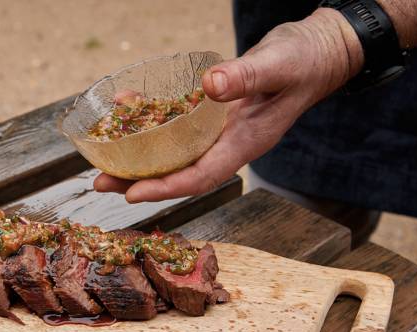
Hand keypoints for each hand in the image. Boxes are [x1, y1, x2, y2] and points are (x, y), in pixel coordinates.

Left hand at [94, 8, 363, 201]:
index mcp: (245, 143)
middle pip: (178, 171)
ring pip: (172, 150)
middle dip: (139, 180)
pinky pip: (175, 119)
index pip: (200, 176)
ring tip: (101, 157)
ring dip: (137, 154)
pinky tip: (125, 103)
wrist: (315, 52)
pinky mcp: (211, 111)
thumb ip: (247, 76)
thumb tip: (209, 86)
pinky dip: (149, 114)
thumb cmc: (305, 60)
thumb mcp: (278, 66)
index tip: (132, 194)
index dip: (165, 188)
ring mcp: (218, 129)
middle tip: (100, 182)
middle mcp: (227, 143)